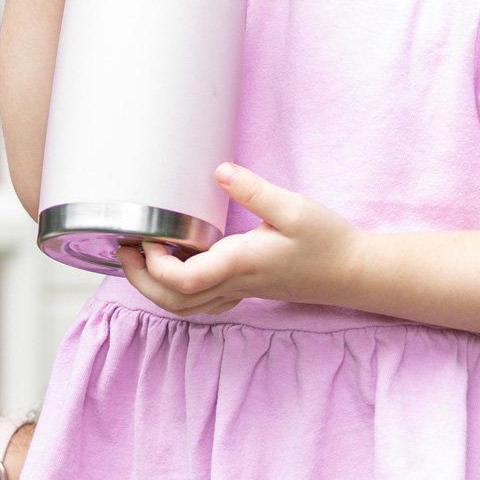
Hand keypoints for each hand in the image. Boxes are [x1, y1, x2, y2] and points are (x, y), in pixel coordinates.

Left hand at [116, 164, 364, 316]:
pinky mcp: (246, 290)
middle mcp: (234, 283)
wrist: (354, 272)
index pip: (181, 280)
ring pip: (185, 308)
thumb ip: (254, 189)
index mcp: (239, 264)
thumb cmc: (327, 241)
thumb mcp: (293, 207)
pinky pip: (202, 304)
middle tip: (125, 249)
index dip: (153, 264)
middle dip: (141, 281)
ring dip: (155, 288)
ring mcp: (240, 291)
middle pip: (173, 302)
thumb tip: (218, 171)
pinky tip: (178, 267)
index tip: (143, 236)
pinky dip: (179, 293)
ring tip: (142, 255)